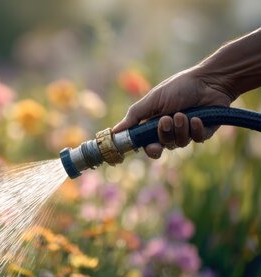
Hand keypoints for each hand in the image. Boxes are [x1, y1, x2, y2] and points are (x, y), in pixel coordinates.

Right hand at [113, 67, 234, 157]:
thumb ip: (134, 115)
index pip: (147, 144)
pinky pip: (196, 140)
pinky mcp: (203, 133)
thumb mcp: (153, 99)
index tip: (149, 146)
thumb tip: (114, 131)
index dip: (147, 147)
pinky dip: (195, 129)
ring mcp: (186, 132)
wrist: (209, 81)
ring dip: (179, 128)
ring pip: (179, 144)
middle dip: (164, 135)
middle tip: (166, 120)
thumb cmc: (179, 87)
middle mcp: (170, 131)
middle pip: (162, 146)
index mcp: (155, 124)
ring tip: (183, 114)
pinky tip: (197, 117)